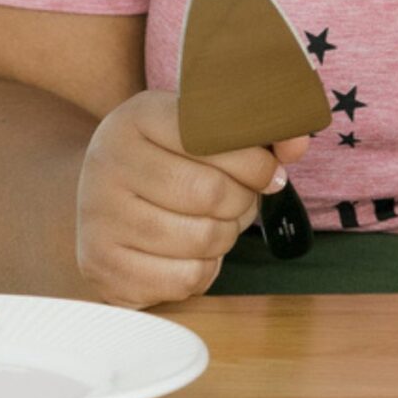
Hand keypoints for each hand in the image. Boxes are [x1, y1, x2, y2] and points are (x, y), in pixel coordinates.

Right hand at [73, 89, 312, 308]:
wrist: (100, 200)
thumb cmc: (166, 161)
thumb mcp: (197, 130)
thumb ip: (254, 133)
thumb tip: (297, 145)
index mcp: (137, 118)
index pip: (211, 137)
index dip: (254, 161)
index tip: (271, 174)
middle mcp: (109, 163)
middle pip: (210, 193)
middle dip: (243, 203)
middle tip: (243, 202)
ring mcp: (100, 218)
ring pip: (201, 240)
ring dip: (226, 237)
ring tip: (218, 224)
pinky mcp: (103, 267)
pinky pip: (184, 279)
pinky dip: (204, 270)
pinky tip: (193, 253)